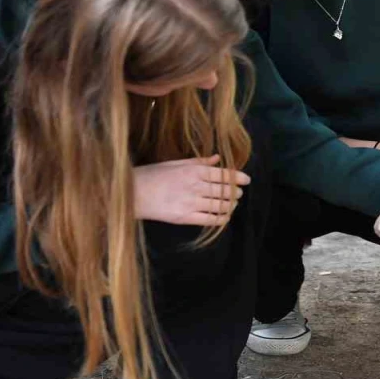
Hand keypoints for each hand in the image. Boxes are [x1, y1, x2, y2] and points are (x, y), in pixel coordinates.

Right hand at [133, 155, 249, 226]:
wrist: (132, 193)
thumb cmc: (152, 175)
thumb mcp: (175, 163)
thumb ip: (198, 161)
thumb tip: (217, 158)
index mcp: (194, 170)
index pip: (223, 174)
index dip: (238, 177)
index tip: (246, 180)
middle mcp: (195, 186)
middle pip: (224, 190)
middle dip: (235, 192)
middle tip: (238, 193)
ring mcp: (191, 202)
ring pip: (220, 205)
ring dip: (230, 205)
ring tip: (232, 204)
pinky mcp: (185, 217)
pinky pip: (210, 220)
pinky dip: (221, 219)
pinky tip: (224, 218)